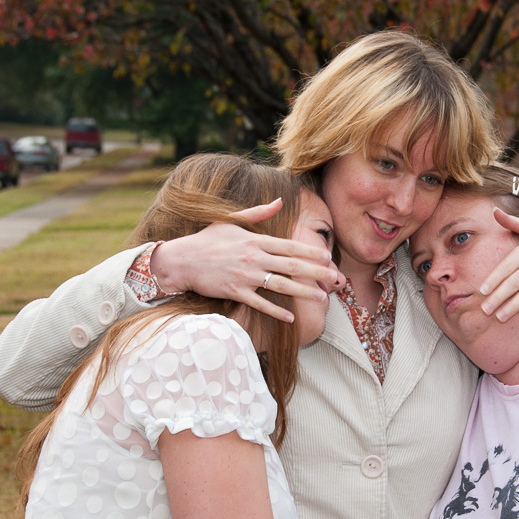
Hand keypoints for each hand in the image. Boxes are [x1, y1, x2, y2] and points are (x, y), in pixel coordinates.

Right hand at [150, 200, 344, 322]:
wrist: (182, 259)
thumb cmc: (207, 239)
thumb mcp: (231, 220)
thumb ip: (259, 213)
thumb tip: (280, 200)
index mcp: (255, 239)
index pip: (290, 245)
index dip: (311, 252)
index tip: (328, 257)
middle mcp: (254, 257)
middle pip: (292, 265)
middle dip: (316, 272)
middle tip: (335, 278)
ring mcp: (245, 275)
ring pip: (281, 285)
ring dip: (304, 292)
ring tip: (322, 297)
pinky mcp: (235, 291)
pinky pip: (260, 303)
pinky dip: (276, 311)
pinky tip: (291, 317)